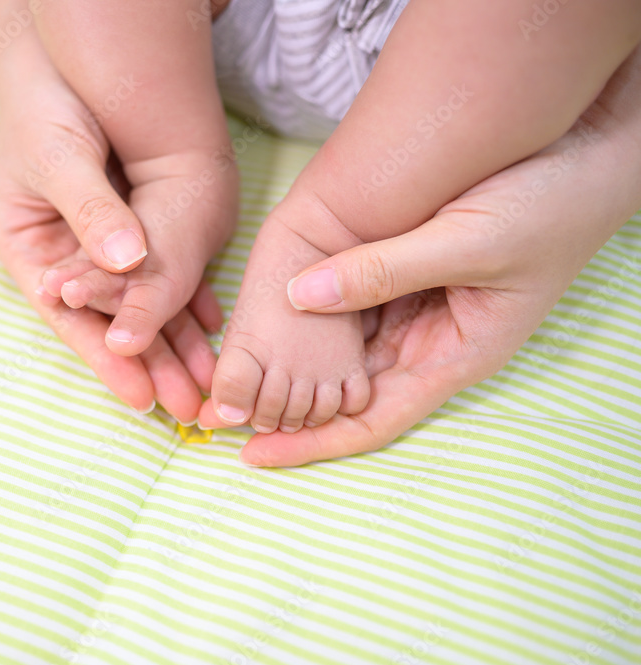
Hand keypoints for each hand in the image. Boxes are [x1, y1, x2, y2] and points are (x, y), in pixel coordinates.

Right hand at [0, 3, 217, 421]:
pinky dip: (189, 299)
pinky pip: (164, 273)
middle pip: (111, 323)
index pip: (70, 319)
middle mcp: (68, 259)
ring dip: (178, 343)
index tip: (141, 397)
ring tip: (212, 383)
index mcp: (31, 251)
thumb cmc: (45, 107)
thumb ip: (90, 211)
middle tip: (190, 408)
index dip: (106, 358)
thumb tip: (126, 261)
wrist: (69, 66)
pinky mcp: (134, 234)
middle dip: (152, 365)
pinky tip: (216, 327)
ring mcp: (102, 249)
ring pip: (142, 305)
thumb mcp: (58, 158)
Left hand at [199, 48, 640, 465]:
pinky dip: (315, 312)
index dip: (311, 442)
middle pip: (349, 391)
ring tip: (233, 371)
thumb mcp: (469, 240)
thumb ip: (387, 269)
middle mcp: (431, 343)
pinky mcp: (412, 276)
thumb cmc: (546, 206)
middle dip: (289, 404)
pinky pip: (354, 303)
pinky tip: (272, 312)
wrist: (584, 158)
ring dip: (296, 362)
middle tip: (220, 409)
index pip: (369, 420)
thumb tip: (300, 295)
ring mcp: (420, 310)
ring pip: (346, 349)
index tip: (252, 454)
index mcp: (453, 356)